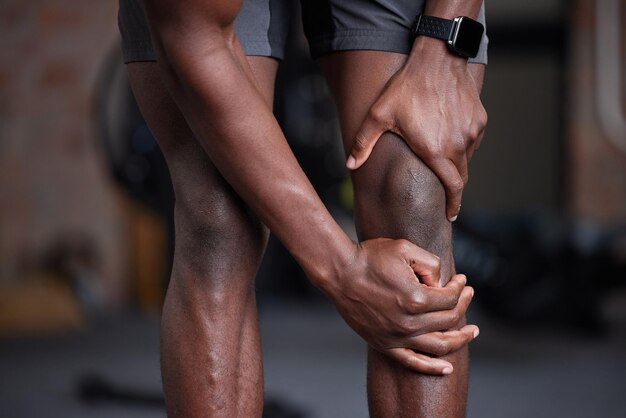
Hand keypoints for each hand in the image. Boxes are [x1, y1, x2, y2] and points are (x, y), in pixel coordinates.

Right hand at [326, 238, 477, 374]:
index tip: (461, 280)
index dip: (460, 288)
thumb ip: (431, 263)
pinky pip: (413, 363)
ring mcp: (397, 336)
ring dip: (460, 339)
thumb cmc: (370, 258)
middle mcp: (409, 322)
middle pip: (448, 320)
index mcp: (416, 299)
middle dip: (463, 305)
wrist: (340, 273)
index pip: (450, 298)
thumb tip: (442, 282)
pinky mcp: (384, 344)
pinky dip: (431, 367)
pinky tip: (447, 368)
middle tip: (467, 295)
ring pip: (439, 346)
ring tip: (471, 332)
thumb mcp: (405, 248)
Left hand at [346, 40, 487, 220]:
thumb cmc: (407, 87)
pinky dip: (463, 144)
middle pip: (461, 177)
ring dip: (456, 164)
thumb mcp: (379, 115)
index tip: (451, 214)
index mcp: (435, 151)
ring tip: (442, 161)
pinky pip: (472, 139)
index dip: (453, 204)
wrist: (438, 57)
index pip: (453, 187)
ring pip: (467, 157)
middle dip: (454, 189)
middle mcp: (457, 145)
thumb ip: (364, 143)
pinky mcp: (479, 119)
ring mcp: (471, 132)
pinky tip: (449, 137)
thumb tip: (350, 164)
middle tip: (446, 196)